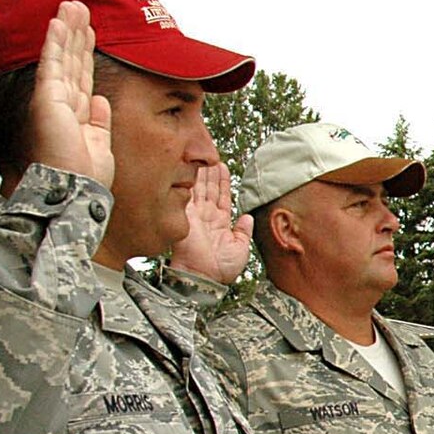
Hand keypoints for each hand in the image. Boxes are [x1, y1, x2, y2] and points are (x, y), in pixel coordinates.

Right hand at [27, 1, 112, 187]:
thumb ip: (100, 121)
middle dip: (77, 33)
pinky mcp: (48, 97)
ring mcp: (54, 98)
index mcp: (78, 114)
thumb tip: (101, 100)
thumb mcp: (101, 143)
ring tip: (73, 6)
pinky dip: (55, 42)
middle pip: (72, 60)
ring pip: (62, 56)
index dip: (86, 52)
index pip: (82, 75)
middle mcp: (64, 103)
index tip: (92, 32)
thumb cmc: (86, 176)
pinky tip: (58, 23)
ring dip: (68, 29)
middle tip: (81, 8)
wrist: (76, 189)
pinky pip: (52, 63)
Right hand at [169, 162, 253, 282]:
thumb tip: (248, 217)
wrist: (204, 277)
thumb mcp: (241, 249)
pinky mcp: (185, 216)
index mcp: (221, 223)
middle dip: (210, 172)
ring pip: (199, 189)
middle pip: (209, 189)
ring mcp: (195, 215)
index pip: (222, 197)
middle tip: (211, 156)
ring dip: (201, 173)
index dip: (223, 182)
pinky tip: (192, 168)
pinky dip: (190, 181)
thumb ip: (244, 231)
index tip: (222, 167)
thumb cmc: (222, 269)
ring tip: (204, 157)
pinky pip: (188, 195)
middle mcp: (207, 217)